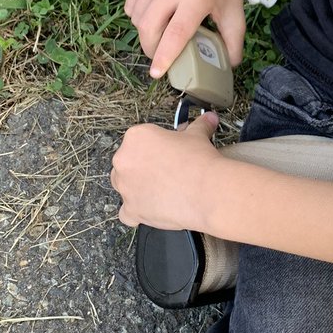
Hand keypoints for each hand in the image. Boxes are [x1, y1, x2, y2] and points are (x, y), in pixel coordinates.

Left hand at [110, 113, 221, 229]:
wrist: (208, 192)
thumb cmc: (199, 162)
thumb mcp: (198, 136)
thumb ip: (199, 126)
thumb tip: (209, 119)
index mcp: (136, 137)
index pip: (140, 140)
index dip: (156, 148)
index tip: (169, 153)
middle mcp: (124, 160)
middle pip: (128, 163)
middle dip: (144, 167)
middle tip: (166, 172)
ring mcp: (125, 187)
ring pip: (124, 186)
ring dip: (138, 188)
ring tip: (162, 191)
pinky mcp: (131, 210)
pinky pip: (127, 213)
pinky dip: (136, 213)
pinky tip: (152, 209)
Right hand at [124, 0, 245, 77]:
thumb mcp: (235, 16)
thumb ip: (233, 43)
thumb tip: (228, 67)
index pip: (175, 33)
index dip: (164, 56)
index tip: (157, 73)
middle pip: (149, 27)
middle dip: (151, 48)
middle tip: (159, 56)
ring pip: (138, 17)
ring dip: (144, 34)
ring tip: (157, 39)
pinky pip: (132, 3)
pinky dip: (138, 17)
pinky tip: (152, 19)